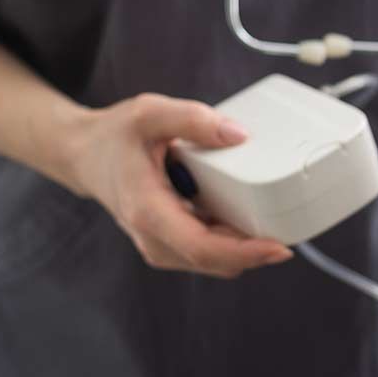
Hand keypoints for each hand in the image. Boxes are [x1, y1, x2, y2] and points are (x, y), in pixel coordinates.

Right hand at [65, 93, 292, 277]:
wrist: (85, 155)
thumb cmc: (116, 136)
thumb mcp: (149, 113)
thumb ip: (192, 119)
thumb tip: (238, 135)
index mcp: (148, 212)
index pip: (202, 248)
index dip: (244, 253)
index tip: (279, 248)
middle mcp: (154, 239)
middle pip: (216, 262)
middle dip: (256, 252)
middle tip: (292, 229)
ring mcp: (160, 246)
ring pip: (215, 262)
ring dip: (246, 249)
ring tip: (274, 221)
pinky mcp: (169, 243)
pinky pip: (209, 253)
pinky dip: (233, 242)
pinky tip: (250, 221)